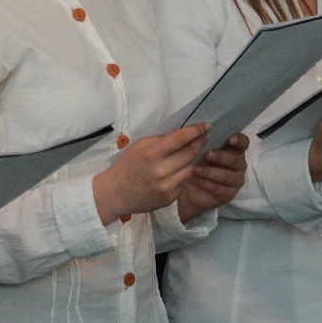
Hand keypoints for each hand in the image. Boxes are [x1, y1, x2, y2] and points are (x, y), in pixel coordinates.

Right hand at [93, 123, 209, 224]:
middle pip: (190, 153)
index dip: (196, 130)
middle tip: (204, 136)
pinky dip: (184, 173)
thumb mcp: (138, 146)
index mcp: (151, 154)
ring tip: (189, 153)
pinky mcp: (170, 198)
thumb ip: (160, 140)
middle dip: (199, 142)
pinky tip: (178, 170)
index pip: (180, 139)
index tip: (206, 125)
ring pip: (191, 168)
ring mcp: (167, 186)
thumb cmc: (126, 166)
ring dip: (192, 159)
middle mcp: (161, 171)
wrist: (115, 194)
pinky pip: (185, 181)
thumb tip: (183, 133)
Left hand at [177, 132, 248, 222]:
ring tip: (196, 169)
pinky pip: (220, 189)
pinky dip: (207, 183)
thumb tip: (198, 129)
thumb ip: (201, 140)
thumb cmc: (196, 162)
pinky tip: (196, 179)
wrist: (189, 188)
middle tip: (207, 155)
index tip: (230, 139)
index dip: (239, 140)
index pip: (243, 143)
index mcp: (233, 150)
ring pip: (228, 176)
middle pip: (236, 160)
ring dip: (211, 172)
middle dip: (221, 157)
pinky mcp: (229, 194)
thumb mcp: (197, 150)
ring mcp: (235, 180)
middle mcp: (238, 164)